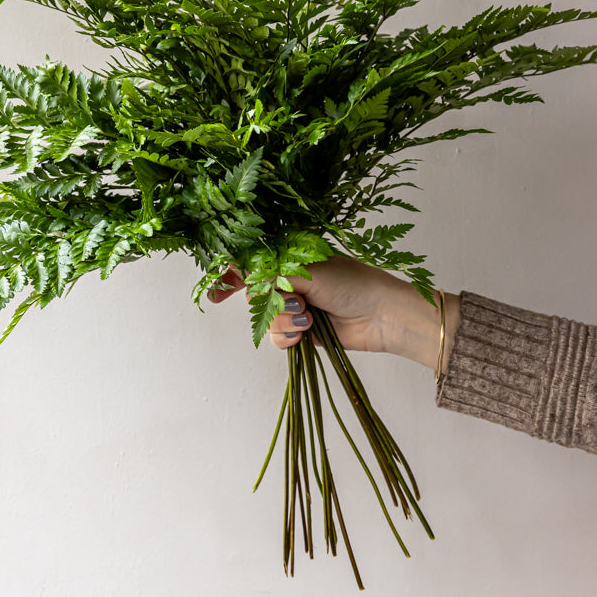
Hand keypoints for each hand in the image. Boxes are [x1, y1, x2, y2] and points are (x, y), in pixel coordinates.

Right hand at [209, 255, 459, 369]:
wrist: (382, 315)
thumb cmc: (351, 284)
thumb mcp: (307, 271)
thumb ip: (270, 274)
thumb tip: (239, 274)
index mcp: (291, 258)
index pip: (251, 263)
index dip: (230, 276)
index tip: (214, 294)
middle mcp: (290, 282)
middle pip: (254, 295)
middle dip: (266, 302)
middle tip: (291, 301)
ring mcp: (295, 307)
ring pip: (266, 320)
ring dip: (283, 320)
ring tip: (308, 317)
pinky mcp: (302, 331)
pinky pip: (279, 338)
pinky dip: (288, 336)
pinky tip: (306, 332)